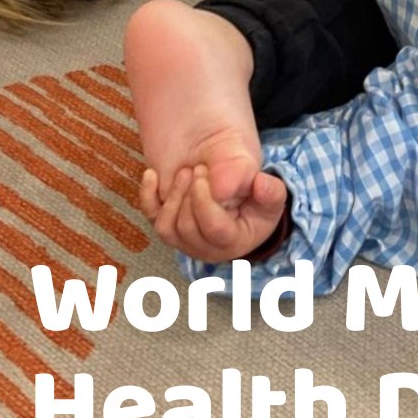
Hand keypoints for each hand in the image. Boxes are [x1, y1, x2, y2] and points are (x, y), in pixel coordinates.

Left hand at [141, 164, 287, 261]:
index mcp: (233, 242)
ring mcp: (183, 240)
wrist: (237, 190)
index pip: (214, 230)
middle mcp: (206, 248)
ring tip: (186, 171)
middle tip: (199, 169)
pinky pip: (150, 218)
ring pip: (167, 227)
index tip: (203, 176)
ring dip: (173, 195)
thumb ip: (270, 191)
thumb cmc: (254, 195)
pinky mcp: (168, 227)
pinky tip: (151, 174)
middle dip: (190, 195)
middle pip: (187, 228)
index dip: (204, 203)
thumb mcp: (269, 193)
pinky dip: (147, 196)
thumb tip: (261, 184)